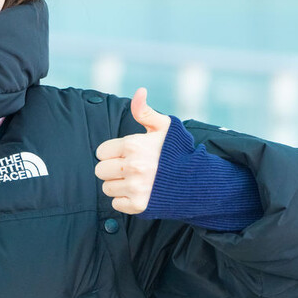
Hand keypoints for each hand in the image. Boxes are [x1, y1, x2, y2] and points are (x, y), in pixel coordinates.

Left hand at [94, 87, 170, 213]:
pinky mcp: (139, 205)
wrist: (197, 180)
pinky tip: (138, 192)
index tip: (125, 154)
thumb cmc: (177, 151)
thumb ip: (145, 111)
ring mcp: (135, 187)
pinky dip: (124, 200)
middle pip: (100, 171)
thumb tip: (139, 91)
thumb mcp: (164, 126)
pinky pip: (116, 204)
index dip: (112, 152)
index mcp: (134, 145)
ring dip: (117, 185)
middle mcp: (133, 166)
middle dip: (112, 168)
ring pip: (107, 188)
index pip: (101, 152)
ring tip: (135, 180)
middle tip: (129, 168)